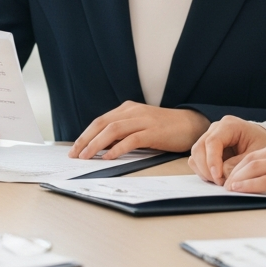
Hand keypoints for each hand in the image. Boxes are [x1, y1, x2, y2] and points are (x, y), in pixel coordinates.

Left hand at [68, 101, 209, 159]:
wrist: (191, 124)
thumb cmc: (164, 128)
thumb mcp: (140, 125)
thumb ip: (122, 132)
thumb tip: (101, 147)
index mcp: (127, 109)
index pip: (100, 121)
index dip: (85, 135)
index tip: (74, 149)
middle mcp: (133, 111)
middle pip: (102, 124)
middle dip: (85, 140)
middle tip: (75, 155)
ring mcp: (144, 120)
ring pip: (113, 130)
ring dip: (97, 145)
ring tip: (87, 157)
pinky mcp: (154, 131)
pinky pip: (131, 139)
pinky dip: (118, 148)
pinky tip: (109, 157)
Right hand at [188, 115, 265, 183]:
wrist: (260, 140)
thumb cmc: (261, 143)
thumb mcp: (256, 154)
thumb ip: (239, 164)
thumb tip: (222, 175)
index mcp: (229, 125)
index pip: (213, 142)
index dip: (213, 161)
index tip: (218, 177)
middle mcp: (215, 129)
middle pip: (199, 148)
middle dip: (207, 169)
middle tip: (220, 183)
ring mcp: (208, 137)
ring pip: (195, 155)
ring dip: (204, 171)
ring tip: (220, 181)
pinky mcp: (205, 148)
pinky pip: (196, 160)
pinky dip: (202, 171)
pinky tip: (216, 177)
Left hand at [222, 132, 265, 197]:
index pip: (260, 151)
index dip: (242, 162)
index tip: (233, 172)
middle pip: (254, 157)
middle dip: (236, 170)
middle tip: (225, 180)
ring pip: (256, 167)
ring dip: (238, 177)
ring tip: (229, 186)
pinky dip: (250, 185)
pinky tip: (239, 189)